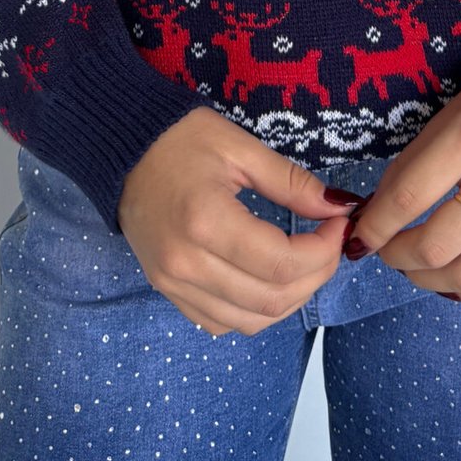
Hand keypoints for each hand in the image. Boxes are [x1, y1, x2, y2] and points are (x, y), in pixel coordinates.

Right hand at [118, 106, 361, 336]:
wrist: (122, 148)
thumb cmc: (179, 138)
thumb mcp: (240, 148)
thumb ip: (291, 182)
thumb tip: (338, 208)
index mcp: (205, 222)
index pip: (281, 262)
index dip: (322, 250)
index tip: (338, 224)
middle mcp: (186, 264)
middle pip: (271, 299)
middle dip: (315, 276)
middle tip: (330, 244)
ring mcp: (173, 283)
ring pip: (250, 321)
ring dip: (290, 300)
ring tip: (306, 263)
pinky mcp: (167, 290)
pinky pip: (221, 322)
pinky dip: (255, 312)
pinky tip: (268, 280)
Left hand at [343, 79, 460, 309]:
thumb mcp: (447, 118)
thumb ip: (413, 167)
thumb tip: (375, 219)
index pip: (406, 199)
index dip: (374, 228)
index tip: (361, 237)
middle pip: (435, 246)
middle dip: (398, 257)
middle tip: (391, 251)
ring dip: (431, 281)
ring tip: (422, 269)